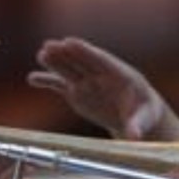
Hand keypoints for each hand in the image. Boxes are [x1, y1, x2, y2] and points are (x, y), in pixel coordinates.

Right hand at [28, 37, 176, 139]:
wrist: (135, 118)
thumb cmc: (144, 114)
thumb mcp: (145, 119)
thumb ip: (137, 124)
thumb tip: (134, 136)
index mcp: (120, 75)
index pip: (100, 60)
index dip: (85, 51)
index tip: (70, 42)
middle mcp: (100, 76)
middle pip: (81, 62)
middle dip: (66, 54)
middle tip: (50, 45)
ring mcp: (86, 83)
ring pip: (68, 70)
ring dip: (55, 62)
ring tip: (42, 54)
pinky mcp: (76, 93)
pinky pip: (59, 85)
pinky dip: (47, 82)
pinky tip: (32, 79)